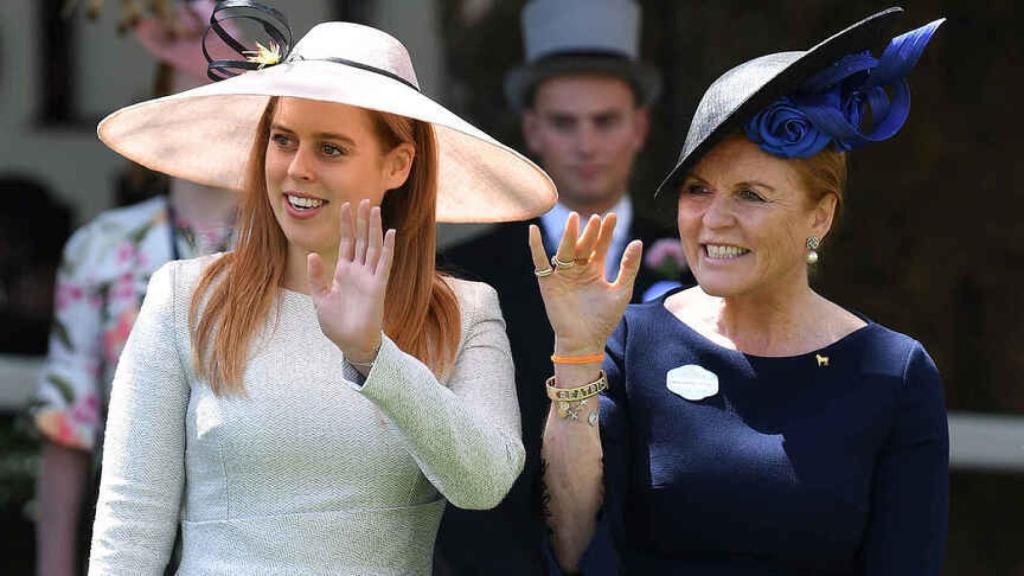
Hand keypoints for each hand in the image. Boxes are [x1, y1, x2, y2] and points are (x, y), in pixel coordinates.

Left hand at [307, 199, 395, 363]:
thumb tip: (312, 254)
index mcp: (343, 273)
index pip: (346, 243)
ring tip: (374, 209)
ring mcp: (369, 277)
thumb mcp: (320, 298)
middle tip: (363, 200)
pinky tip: (390, 233)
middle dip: (361, 220)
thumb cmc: (336, 324)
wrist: (351, 343)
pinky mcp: (378, 286)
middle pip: (361, 240)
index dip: (346, 225)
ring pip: (372, 246)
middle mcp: (358, 271)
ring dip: (374, 228)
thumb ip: (317, 276)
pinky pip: (384, 263)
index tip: (346, 206)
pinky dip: (387, 248)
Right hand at [528, 212, 641, 355]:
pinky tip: (532, 231)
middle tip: (595, 218)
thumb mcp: (621, 291)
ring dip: (568, 235)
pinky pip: (540, 262)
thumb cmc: (604, 319)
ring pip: (565, 250)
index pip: (601, 246)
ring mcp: (562, 275)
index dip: (606, 232)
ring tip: (573, 219)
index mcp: (595, 270)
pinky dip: (535, 246)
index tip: (612, 216)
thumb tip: (637, 241)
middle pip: (583, 245)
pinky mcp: (548, 283)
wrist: (584, 341)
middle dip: (589, 232)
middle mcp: (578, 269)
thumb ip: (628, 267)